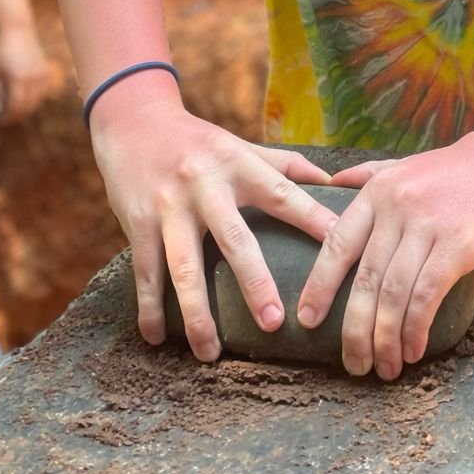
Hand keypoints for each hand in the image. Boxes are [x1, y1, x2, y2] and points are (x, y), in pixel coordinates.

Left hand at [0, 23, 49, 116]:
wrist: (17, 30)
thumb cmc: (0, 51)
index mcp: (18, 79)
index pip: (14, 107)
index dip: (5, 117)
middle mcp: (33, 78)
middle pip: (26, 107)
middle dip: (14, 115)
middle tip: (3, 119)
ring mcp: (42, 75)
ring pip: (35, 101)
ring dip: (23, 109)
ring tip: (11, 110)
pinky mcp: (46, 72)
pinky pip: (40, 93)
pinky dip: (32, 99)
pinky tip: (21, 99)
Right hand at [89, 92, 339, 360]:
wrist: (133, 120)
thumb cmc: (198, 140)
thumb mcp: (240, 145)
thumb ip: (286, 165)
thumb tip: (335, 184)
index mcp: (238, 165)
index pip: (283, 194)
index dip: (313, 220)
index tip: (340, 249)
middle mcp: (205, 185)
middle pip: (235, 239)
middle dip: (254, 283)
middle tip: (274, 323)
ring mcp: (170, 206)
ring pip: (184, 266)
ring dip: (197, 313)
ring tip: (209, 353)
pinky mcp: (138, 222)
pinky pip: (146, 271)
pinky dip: (149, 307)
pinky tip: (156, 337)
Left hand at [297, 134, 473, 380]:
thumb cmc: (462, 168)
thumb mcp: (407, 163)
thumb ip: (369, 174)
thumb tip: (333, 182)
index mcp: (378, 191)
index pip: (337, 243)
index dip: (320, 286)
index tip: (307, 319)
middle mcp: (396, 208)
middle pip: (364, 280)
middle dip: (355, 330)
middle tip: (354, 364)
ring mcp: (426, 226)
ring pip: (393, 294)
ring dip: (386, 339)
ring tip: (386, 367)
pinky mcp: (458, 245)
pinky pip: (427, 295)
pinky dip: (416, 328)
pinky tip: (414, 348)